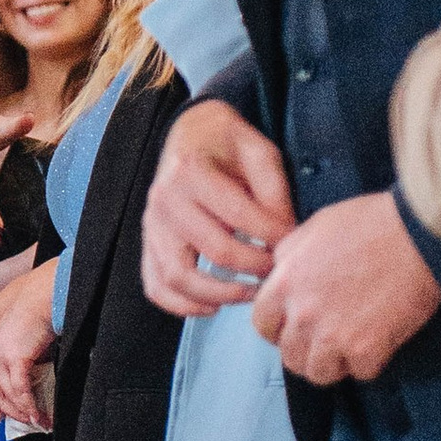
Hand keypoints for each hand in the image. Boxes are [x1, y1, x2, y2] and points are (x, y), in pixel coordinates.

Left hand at [0, 258, 58, 426]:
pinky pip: (18, 390)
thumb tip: (20, 386)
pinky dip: (29, 406)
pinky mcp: (13, 355)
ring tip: (39, 421)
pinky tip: (39, 415)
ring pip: (3, 393)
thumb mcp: (20, 332)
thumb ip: (14, 356)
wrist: (50, 288)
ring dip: (22, 411)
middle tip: (28, 420)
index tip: (5, 413)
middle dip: (8, 409)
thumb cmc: (40, 304)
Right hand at [144, 100, 297, 316]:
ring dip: (219, 295)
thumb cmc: (226, 142)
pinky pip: (156, 285)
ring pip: (179, 277)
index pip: (238, 216)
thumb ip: (273, 191)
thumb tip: (284, 235)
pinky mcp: (148, 243)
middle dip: (254, 268)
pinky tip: (211, 307)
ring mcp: (152, 226)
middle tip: (278, 271)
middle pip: (214, 251)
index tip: (293, 243)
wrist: (189, 133)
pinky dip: (180, 305)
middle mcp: (165, 200)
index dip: (271, 236)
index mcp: (191, 171)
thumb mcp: (259, 151)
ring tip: (250, 295)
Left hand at [250, 190, 440, 384]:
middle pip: (290, 357)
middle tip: (327, 340)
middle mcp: (302, 315)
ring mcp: (332, 336)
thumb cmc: (373, 223)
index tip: (292, 330)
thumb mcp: (315, 227)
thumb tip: (281, 271)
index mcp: (285, 284)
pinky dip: (371, 362)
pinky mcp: (366, 350)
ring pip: (320, 373)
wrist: (419, 235)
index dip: (278, 330)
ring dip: (335, 363)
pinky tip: (380, 341)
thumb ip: (290, 255)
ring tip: (351, 346)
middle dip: (306, 351)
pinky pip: (361, 373)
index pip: (263, 326)